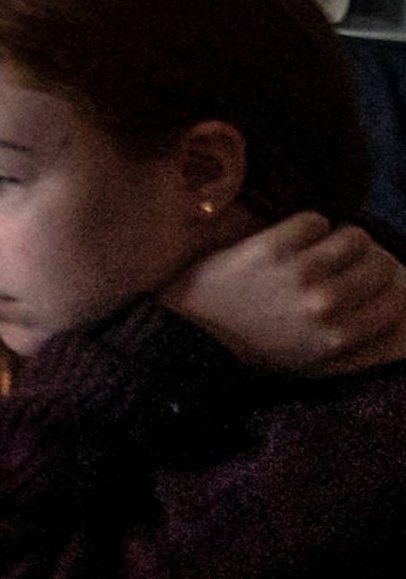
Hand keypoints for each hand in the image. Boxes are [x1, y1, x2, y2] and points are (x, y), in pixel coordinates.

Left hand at [166, 212, 405, 375]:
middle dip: (365, 262)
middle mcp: (327, 304)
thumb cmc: (253, 348)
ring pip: (355, 236)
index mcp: (340, 336)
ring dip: (342, 239)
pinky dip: (308, 225)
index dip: (386, 288)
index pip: (395, 301)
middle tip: (346, 262)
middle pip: (380, 265)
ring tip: (323, 245)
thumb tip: (390, 307)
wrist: (193, 334)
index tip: (372, 283)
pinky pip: (314, 219)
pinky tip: (294, 237)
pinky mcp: (272, 246)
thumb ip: (352, 337)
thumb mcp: (311, 359)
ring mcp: (300, 272)